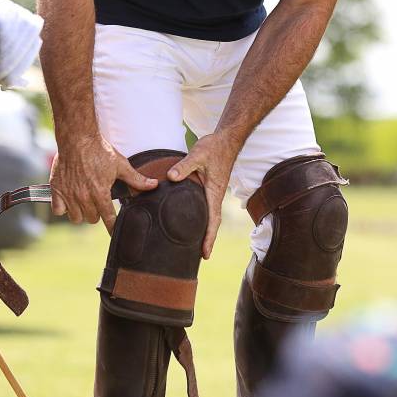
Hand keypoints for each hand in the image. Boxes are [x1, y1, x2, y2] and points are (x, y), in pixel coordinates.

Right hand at [50, 134, 157, 232]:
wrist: (77, 138)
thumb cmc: (100, 151)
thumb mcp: (121, 165)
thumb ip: (136, 179)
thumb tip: (154, 185)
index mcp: (100, 193)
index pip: (108, 219)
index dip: (112, 227)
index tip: (114, 232)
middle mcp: (84, 197)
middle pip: (92, 219)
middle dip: (97, 213)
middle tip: (98, 202)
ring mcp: (69, 194)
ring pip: (76, 218)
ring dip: (81, 213)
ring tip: (85, 202)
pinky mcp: (56, 189)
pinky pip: (58, 210)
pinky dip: (63, 208)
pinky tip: (69, 200)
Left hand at [167, 133, 236, 259]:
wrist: (226, 140)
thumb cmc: (213, 148)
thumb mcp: (197, 155)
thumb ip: (184, 166)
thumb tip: (171, 177)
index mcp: (214, 192)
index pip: (213, 220)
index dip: (209, 237)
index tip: (205, 253)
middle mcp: (215, 196)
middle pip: (213, 223)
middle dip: (209, 240)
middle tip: (203, 257)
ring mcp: (214, 193)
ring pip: (211, 217)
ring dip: (207, 231)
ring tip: (199, 246)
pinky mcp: (211, 188)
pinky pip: (208, 208)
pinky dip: (205, 219)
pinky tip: (196, 222)